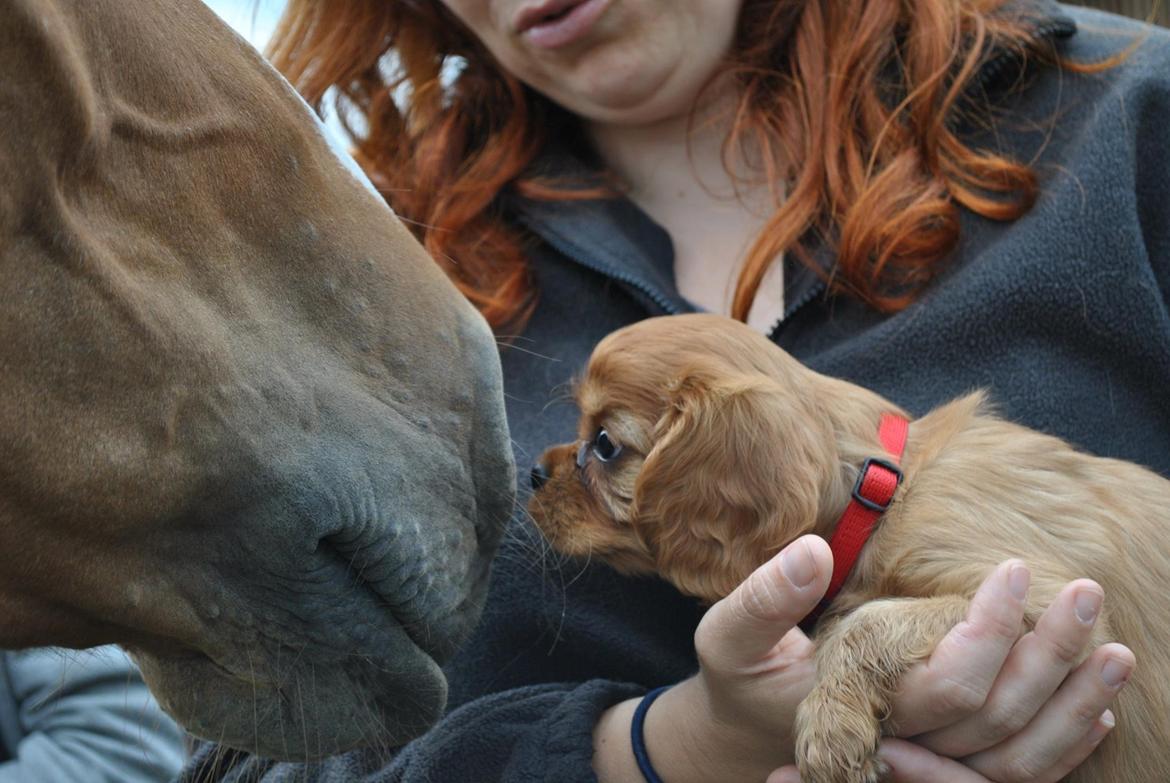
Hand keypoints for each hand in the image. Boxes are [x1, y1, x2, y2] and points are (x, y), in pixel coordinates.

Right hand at [593, 536, 1129, 781]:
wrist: (748, 733)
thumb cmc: (740, 676)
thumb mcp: (731, 635)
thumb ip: (766, 598)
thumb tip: (814, 552)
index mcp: (861, 715)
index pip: (950, 686)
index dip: (991, 629)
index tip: (1013, 569)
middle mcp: (904, 752)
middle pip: (1001, 722)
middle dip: (1051, 656)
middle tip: (1085, 591)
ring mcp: (928, 769)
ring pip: (1022, 759)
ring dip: (1075, 705)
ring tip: (1115, 649)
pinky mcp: (944, 769)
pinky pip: (1019, 774)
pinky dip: (1065, 744)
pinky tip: (1098, 704)